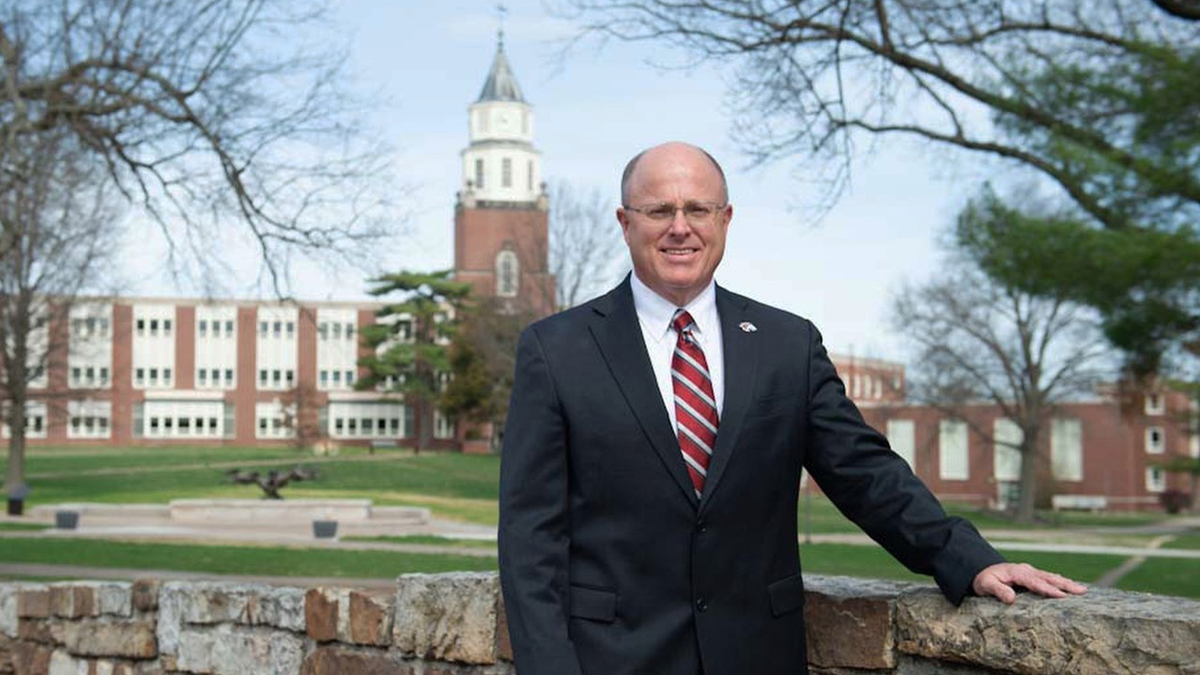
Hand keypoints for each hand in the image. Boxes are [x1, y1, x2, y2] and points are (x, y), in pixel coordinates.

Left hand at [971, 562, 1087, 603]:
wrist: (982, 571)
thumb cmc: (984, 579)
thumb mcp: (986, 585)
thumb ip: (997, 590)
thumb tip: (1011, 599)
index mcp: (1017, 572)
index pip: (1035, 582)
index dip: (1048, 589)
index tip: (1061, 596)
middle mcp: (1027, 571)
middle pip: (1048, 578)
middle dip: (1065, 584)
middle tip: (1082, 591)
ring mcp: (1031, 572)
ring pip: (1051, 577)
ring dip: (1066, 583)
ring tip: (1082, 590)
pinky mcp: (1032, 576)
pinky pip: (1048, 579)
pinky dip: (1060, 582)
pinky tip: (1070, 587)